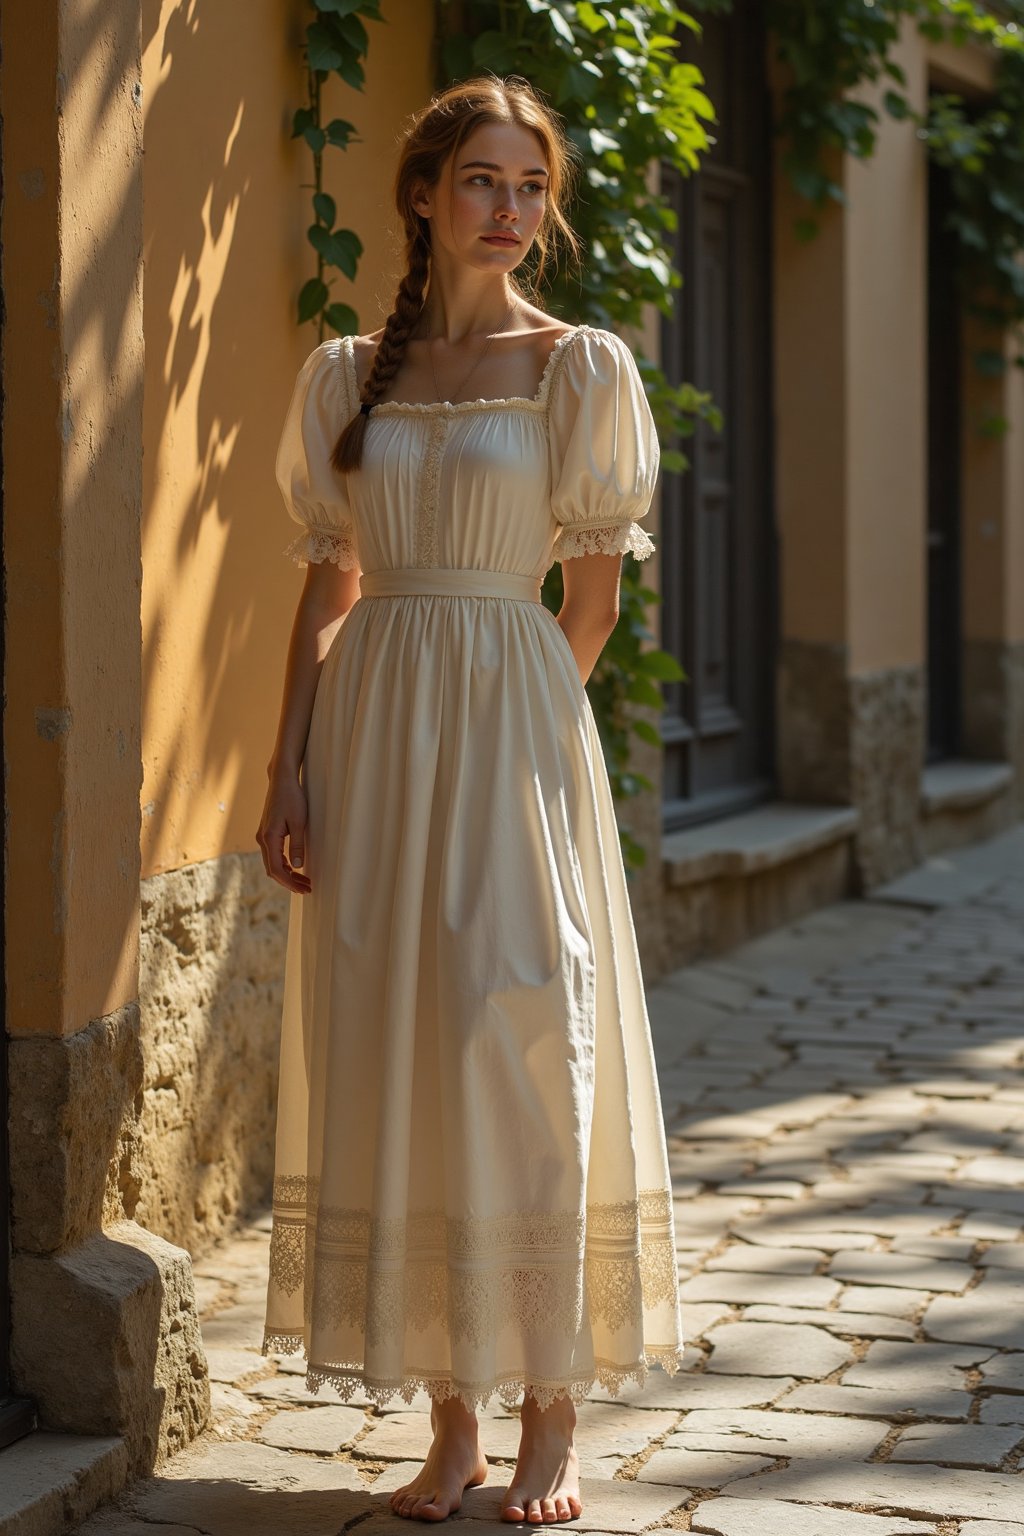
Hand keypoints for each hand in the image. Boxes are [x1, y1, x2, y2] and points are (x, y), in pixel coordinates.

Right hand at [256, 772, 310, 893]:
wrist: (282, 780)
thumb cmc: (292, 797)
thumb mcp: (299, 822)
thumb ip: (297, 845)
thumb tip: (298, 867)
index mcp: (269, 838)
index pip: (276, 869)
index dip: (290, 882)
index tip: (303, 889)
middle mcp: (262, 839)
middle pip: (273, 869)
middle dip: (289, 882)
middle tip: (307, 888)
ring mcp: (263, 836)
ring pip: (272, 863)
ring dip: (287, 874)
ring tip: (304, 881)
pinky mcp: (267, 833)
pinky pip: (273, 855)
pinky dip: (283, 864)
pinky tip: (295, 868)